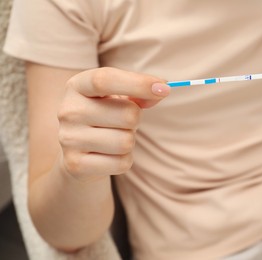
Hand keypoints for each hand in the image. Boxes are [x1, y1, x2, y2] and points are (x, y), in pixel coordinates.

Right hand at [57, 67, 169, 181]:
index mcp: (77, 86)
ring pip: (126, 142)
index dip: (138, 83)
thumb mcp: (118, 96)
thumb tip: (162, 90)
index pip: (104, 80)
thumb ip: (140, 91)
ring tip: (114, 138)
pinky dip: (124, 160)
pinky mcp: (75, 164)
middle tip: (122, 123)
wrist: (78, 151)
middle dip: (135, 120)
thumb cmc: (105, 116)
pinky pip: (121, 163)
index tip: (165, 89)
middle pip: (127, 114)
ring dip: (129, 141)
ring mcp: (69, 138)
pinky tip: (109, 155)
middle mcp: (68, 110)